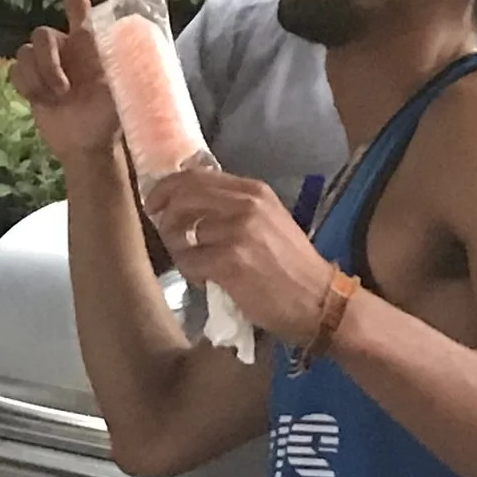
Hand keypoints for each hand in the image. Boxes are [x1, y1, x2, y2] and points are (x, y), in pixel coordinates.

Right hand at [11, 0, 120, 164]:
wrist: (87, 145)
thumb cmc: (111, 116)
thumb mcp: (124, 87)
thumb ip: (122, 63)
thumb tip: (128, 40)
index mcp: (90, 41)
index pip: (76, 3)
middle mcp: (66, 47)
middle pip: (41, 34)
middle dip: (49, 63)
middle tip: (64, 90)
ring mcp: (46, 64)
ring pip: (26, 53)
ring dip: (39, 79)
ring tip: (57, 99)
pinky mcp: (30, 80)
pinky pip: (16, 70)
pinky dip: (27, 86)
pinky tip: (41, 101)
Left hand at [144, 167, 339, 342]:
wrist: (321, 301)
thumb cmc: (293, 265)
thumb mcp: (269, 221)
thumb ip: (235, 207)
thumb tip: (190, 202)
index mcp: (254, 191)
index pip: (196, 176)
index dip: (168, 187)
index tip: (155, 202)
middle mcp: (245, 205)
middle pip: (183, 196)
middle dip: (164, 214)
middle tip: (162, 231)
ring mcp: (237, 232)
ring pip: (181, 232)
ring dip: (178, 249)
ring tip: (193, 263)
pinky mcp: (230, 261)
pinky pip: (188, 262)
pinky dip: (189, 272)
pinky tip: (204, 279)